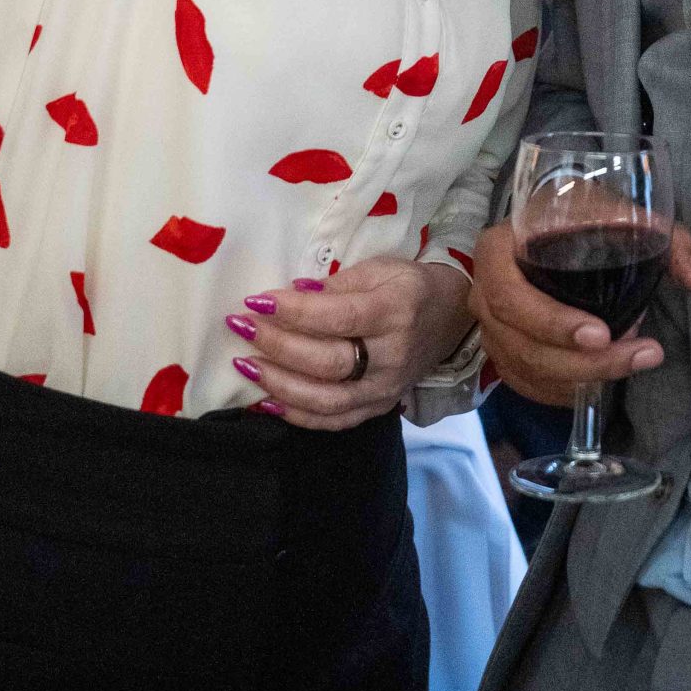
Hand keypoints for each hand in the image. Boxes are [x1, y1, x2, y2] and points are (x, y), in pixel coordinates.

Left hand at [233, 259, 473, 430]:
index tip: (256, 302)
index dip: (294, 312)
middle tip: (242, 328)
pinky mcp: (378, 409)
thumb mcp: (379, 269)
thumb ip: (337, 283)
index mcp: (395, 311)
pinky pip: (334, 421)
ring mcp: (385, 389)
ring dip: (280, 385)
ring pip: (327, 398)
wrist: (449, 319)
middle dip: (278, 346)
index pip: (338, 317)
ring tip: (245, 366)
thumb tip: (292, 294)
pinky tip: (266, 401)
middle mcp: (392, 356)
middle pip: (328, 361)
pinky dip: (298, 415)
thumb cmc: (408, 286)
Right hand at [469, 219, 690, 407]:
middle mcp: (483, 291)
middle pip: (522, 344)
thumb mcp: (619, 214)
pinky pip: (527, 385)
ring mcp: (490, 327)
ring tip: (635, 361)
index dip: (551, 322)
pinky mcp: (503, 351)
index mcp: (498, 249)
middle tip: (637, 355)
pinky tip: (604, 380)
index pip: (510, 296)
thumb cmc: (579, 216)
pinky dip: (564, 390)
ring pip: (527, 370)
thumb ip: (664, 240)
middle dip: (582, 362)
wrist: (553, 223)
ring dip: (581, 378)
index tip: (601, 333)